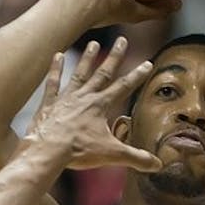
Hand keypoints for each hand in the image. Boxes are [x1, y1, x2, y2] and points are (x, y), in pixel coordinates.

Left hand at [24, 37, 161, 172]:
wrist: (47, 150)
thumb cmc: (79, 151)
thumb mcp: (112, 155)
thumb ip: (136, 158)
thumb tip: (157, 165)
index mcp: (101, 105)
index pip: (124, 87)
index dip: (137, 75)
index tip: (148, 62)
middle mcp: (85, 96)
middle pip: (103, 73)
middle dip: (114, 56)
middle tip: (122, 40)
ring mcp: (65, 98)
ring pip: (79, 73)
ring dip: (87, 58)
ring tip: (93, 44)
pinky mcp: (49, 103)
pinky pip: (53, 82)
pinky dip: (55, 69)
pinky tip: (57, 55)